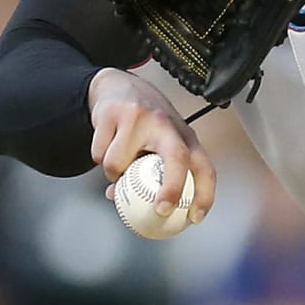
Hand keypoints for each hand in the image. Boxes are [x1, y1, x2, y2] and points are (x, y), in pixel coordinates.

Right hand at [88, 68, 215, 223]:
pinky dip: (99, 158)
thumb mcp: (159, 145)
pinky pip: (100, 155)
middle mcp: (166, 124)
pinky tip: (107, 142)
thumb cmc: (144, 123)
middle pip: (177, 158)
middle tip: (160, 210)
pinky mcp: (112, 114)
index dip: (205, 194)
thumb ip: (153, 175)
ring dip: (114, 173)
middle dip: (172, 188)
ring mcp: (139, 117)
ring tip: (118, 158)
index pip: (204, 166)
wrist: (117, 86)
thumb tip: (138, 209)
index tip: (195, 217)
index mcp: (184, 135)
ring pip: (119, 164)